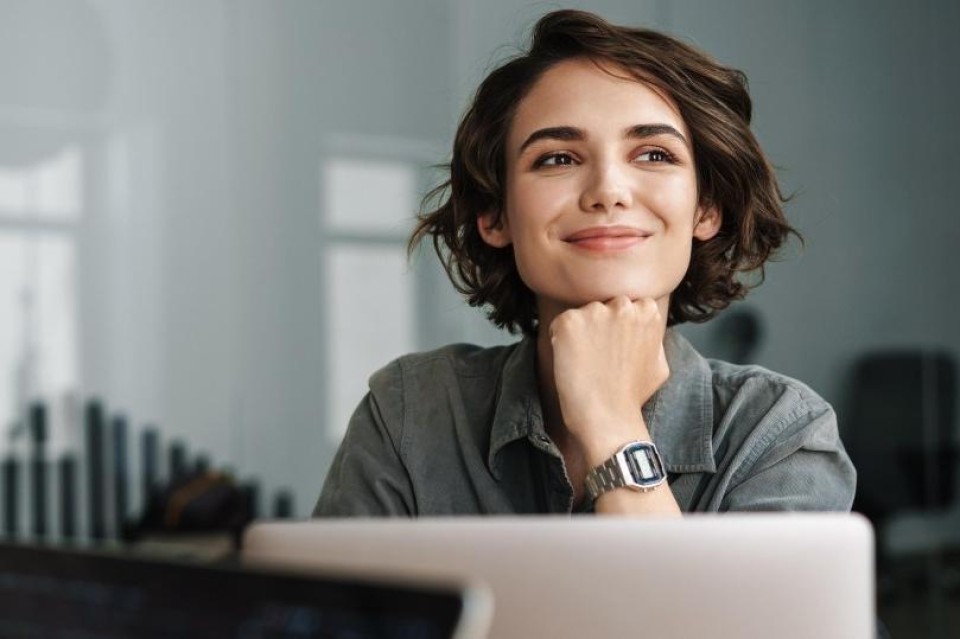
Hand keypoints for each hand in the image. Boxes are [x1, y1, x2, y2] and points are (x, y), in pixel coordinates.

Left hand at [548, 296, 668, 457]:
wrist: (608, 418)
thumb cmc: (632, 396)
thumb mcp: (659, 363)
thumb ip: (653, 338)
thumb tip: (647, 327)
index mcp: (647, 312)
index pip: (628, 304)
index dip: (619, 325)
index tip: (615, 346)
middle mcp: (622, 306)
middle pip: (604, 305)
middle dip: (600, 324)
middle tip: (598, 354)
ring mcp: (595, 312)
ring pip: (582, 314)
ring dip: (580, 332)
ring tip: (586, 362)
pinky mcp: (569, 323)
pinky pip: (560, 325)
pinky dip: (560, 340)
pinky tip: (571, 362)